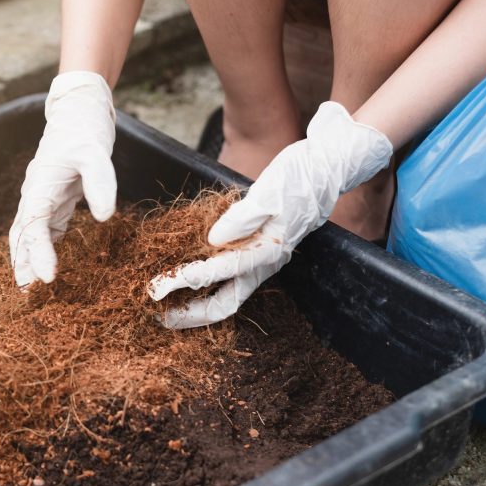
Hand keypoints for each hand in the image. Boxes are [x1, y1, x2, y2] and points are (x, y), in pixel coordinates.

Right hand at [9, 71, 116, 286]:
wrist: (79, 111)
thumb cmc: (83, 130)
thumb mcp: (96, 153)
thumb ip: (100, 184)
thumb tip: (105, 217)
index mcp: (39, 187)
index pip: (33, 227)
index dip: (38, 254)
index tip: (47, 278)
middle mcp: (36, 196)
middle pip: (21, 237)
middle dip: (23, 265)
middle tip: (29, 296)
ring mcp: (43, 199)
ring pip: (29, 237)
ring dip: (28, 262)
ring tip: (32, 290)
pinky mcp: (55, 201)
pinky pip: (45, 231)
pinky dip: (43, 251)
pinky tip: (49, 270)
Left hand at [148, 102, 393, 328]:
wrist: (327, 169)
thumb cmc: (299, 177)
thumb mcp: (269, 192)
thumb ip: (241, 218)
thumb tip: (213, 240)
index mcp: (266, 250)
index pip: (219, 273)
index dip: (185, 281)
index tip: (158, 287)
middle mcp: (264, 263)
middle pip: (226, 304)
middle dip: (191, 314)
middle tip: (160, 317)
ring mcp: (262, 261)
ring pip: (228, 295)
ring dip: (197, 304)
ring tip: (168, 308)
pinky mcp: (258, 252)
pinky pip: (229, 279)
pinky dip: (207, 286)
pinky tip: (188, 283)